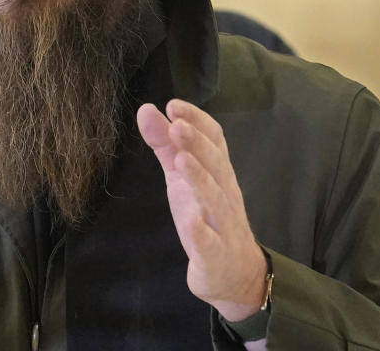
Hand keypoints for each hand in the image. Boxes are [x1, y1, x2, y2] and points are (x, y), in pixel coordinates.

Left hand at [137, 99, 266, 321]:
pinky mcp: (215, 255)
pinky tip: (191, 221)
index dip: (198, 122)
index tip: (174, 105)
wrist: (232, 274)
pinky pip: (210, 243)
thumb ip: (165, 144)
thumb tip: (147, 109)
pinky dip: (201, 232)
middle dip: (198, 145)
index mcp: (217, 173)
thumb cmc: (205, 216)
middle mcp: (225, 194)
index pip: (215, 140)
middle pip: (217, 166)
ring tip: (181, 161)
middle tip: (177, 126)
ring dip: (200, 179)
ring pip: (216, 200)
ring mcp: (223, 226)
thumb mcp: (181, 177)